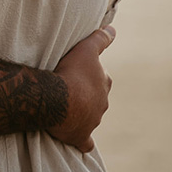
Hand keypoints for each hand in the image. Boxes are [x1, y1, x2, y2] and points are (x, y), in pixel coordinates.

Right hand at [47, 26, 114, 153]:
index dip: (90, 74)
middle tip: (69, 88)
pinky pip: (85, 142)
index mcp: (104, 84)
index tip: (78, 71)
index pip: (101, 78)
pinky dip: (83, 140)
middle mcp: (102, 104)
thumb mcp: (87, 49)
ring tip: (66, 108)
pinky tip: (77, 137)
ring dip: (81, 114)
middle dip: (86, 95)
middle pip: (96, 98)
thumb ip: (101, 39)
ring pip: (90, 117)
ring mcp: (92, 121)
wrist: (58, 99)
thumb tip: (113, 29)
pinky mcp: (81, 136)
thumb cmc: (72, 72)